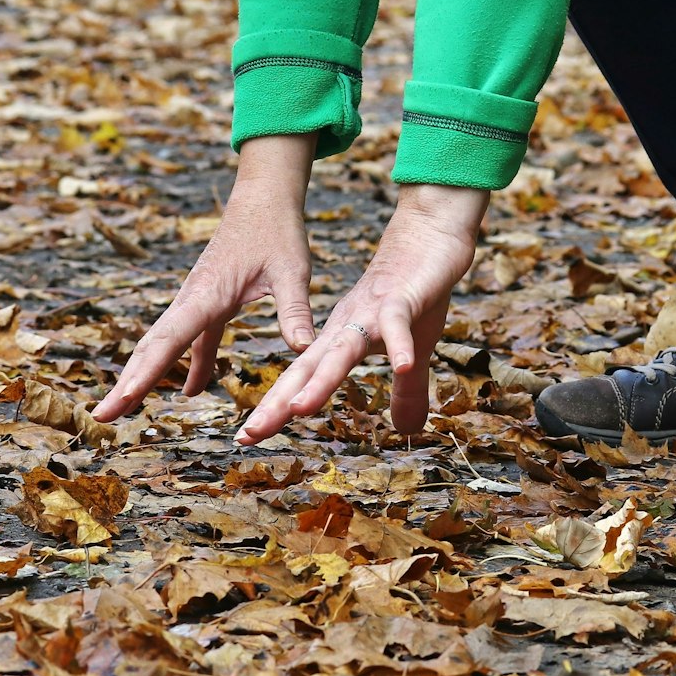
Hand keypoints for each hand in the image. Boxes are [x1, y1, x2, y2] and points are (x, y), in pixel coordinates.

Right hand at [93, 135, 316, 421]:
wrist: (264, 197)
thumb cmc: (278, 230)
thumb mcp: (293, 271)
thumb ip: (295, 310)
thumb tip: (304, 348)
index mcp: (207, 294)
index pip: (170, 340)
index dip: (146, 373)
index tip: (124, 399)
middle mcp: (192, 299)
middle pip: (153, 347)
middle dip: (126, 383)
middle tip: (102, 417)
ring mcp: (196, 300)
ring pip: (162, 343)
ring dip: (142, 375)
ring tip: (120, 409)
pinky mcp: (208, 300)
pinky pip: (191, 338)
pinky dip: (187, 364)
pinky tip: (191, 390)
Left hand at [237, 183, 487, 444]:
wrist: (427, 238)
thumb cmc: (415, 296)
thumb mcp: (412, 353)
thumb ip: (406, 392)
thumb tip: (406, 431)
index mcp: (342, 340)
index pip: (302, 379)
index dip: (276, 407)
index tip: (248, 437)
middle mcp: (348, 328)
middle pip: (308, 369)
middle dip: (279, 403)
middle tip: (250, 433)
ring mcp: (373, 314)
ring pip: (342, 350)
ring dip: (322, 380)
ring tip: (299, 410)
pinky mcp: (403, 300)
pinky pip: (399, 324)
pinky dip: (399, 344)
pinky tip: (399, 366)